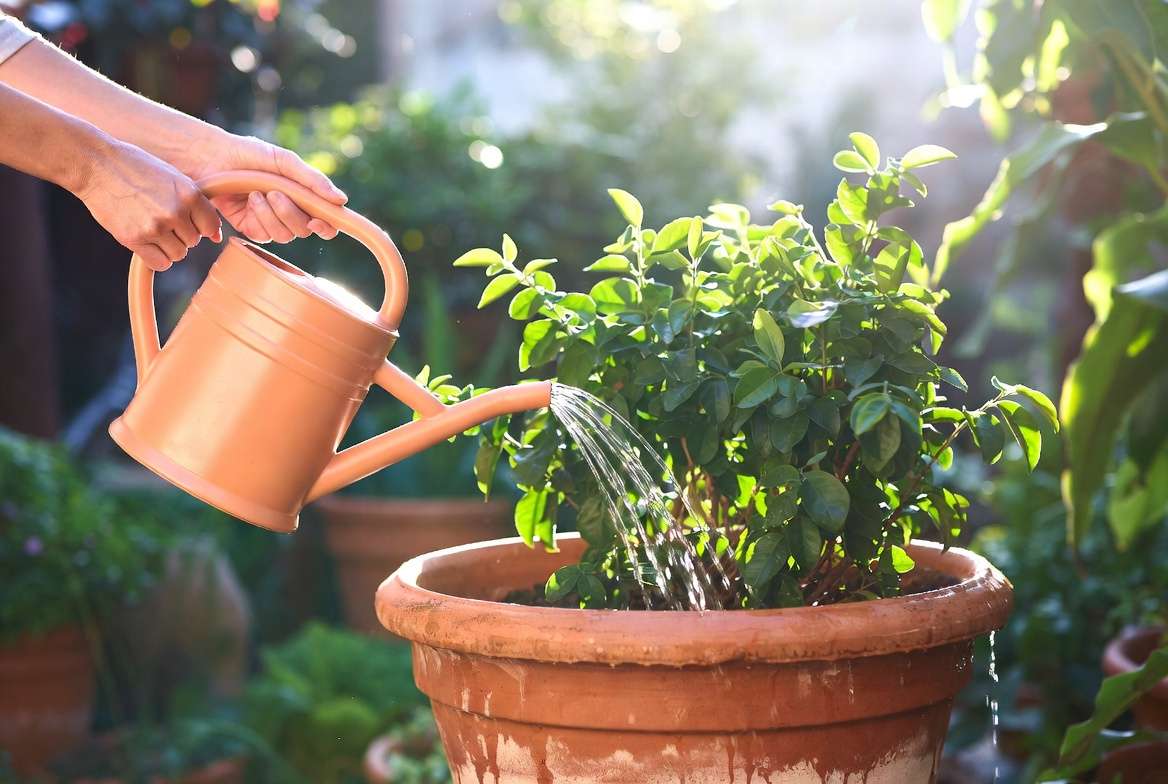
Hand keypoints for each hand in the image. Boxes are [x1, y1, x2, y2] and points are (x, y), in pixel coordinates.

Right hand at [76, 140, 220, 271]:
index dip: (201, 226)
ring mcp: (155, 227)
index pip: (211, 227)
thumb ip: (196, 203)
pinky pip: (160, 263)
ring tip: (152, 227)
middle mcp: (175, 212)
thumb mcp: (173, 177)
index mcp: (189, 194)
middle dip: (181, 234)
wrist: (96, 165)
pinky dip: (156, 258)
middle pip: (194, 241)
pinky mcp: (134, 239)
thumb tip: (217, 236)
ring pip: (179, 254)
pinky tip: (147, 242)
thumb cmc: (136, 168)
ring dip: (169, 246)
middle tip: (161, 218)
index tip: (188, 220)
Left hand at [180, 131, 346, 243]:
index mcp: (303, 196)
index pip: (326, 221)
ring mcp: (270, 223)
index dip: (327, 227)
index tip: (318, 221)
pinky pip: (264, 235)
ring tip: (257, 193)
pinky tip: (249, 201)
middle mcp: (290, 212)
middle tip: (274, 193)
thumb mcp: (284, 161)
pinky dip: (258, 217)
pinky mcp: (250, 229)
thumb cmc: (249, 154)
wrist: (211, 157)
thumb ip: (313, 180)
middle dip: (290, 214)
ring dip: (272, 215)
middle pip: (304, 230)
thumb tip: (341, 200)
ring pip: (285, 236)